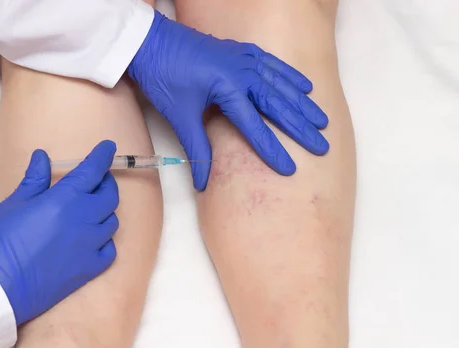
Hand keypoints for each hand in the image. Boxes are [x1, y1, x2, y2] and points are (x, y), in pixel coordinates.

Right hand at [0, 141, 119, 325]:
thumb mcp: (13, 204)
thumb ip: (34, 180)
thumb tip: (43, 156)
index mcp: (63, 200)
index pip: (92, 171)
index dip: (102, 156)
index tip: (108, 147)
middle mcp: (83, 220)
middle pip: (109, 196)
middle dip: (106, 183)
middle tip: (97, 180)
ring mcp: (89, 246)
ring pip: (112, 222)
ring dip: (105, 211)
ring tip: (93, 209)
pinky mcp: (89, 269)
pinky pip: (109, 250)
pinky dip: (105, 240)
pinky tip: (94, 239)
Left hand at [128, 11, 328, 190]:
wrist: (149, 41)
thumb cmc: (163, 77)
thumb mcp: (180, 116)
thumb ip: (197, 148)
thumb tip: (203, 182)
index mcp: (227, 88)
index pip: (255, 127)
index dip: (273, 150)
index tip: (290, 169)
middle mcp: (242, 71)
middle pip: (278, 104)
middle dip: (300, 127)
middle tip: (321, 146)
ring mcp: (243, 58)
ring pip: (281, 83)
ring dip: (302, 103)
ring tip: (322, 120)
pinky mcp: (239, 50)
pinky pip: (272, 64)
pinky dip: (289, 76)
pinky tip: (304, 86)